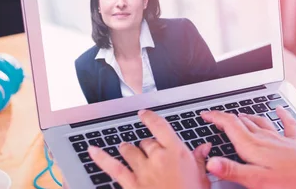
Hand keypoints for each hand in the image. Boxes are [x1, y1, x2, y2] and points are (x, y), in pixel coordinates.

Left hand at [88, 110, 210, 188]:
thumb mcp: (202, 178)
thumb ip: (199, 160)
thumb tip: (204, 148)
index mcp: (176, 152)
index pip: (160, 126)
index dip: (150, 118)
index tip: (144, 114)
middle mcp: (158, 158)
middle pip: (146, 142)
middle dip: (147, 146)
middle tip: (150, 152)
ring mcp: (143, 171)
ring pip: (129, 151)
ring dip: (128, 149)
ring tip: (126, 149)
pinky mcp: (132, 184)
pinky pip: (113, 167)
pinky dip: (101, 158)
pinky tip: (92, 150)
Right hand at [200, 106, 295, 188]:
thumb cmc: (294, 180)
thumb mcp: (258, 180)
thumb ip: (233, 170)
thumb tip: (210, 162)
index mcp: (253, 147)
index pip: (230, 126)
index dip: (215, 118)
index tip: (205, 114)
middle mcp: (266, 140)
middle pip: (242, 123)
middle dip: (227, 117)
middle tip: (216, 116)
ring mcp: (281, 140)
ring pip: (260, 123)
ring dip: (247, 117)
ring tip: (239, 114)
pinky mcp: (295, 144)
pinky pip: (286, 125)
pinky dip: (281, 116)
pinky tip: (279, 109)